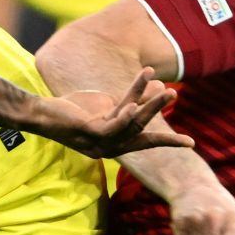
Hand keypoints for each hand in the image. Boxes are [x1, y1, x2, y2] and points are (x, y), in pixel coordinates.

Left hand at [28, 67, 192, 158]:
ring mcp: (98, 142)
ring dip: (149, 106)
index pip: (146, 141)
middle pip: (141, 129)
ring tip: (165, 89)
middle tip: (176, 94)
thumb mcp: (107, 103)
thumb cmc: (74, 109)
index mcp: (115, 143)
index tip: (191, 144)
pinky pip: (110, 127)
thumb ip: (129, 101)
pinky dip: (123, 116)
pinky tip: (133, 105)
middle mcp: (109, 147)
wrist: (43, 113)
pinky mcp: (88, 133)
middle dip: (158, 111)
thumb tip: (156, 87)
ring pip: (130, 124)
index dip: (167, 141)